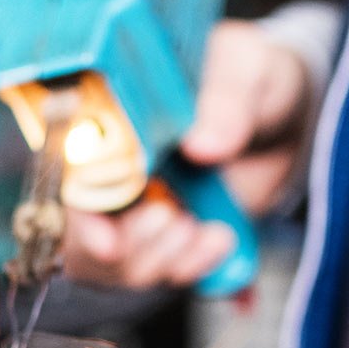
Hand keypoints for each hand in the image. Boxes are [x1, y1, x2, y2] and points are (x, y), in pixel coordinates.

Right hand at [64, 19, 311, 289]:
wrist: (278, 118)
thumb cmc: (248, 80)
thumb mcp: (247, 72)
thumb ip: (228, 101)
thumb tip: (203, 145)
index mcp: (108, 123)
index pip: (70, 180)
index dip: (82, 218)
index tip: (107, 245)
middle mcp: (108, 175)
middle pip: (83, 240)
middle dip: (127, 248)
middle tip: (169, 221)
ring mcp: (133, 216)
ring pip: (118, 267)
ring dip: (160, 260)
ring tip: (202, 229)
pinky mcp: (164, 243)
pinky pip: (161, 275)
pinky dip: (190, 267)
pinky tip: (218, 239)